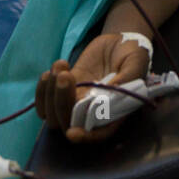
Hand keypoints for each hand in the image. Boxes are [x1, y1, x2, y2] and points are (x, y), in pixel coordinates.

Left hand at [35, 33, 151, 142]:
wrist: (120, 41)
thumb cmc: (134, 54)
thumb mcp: (136, 63)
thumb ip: (127, 78)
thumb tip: (112, 90)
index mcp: (115, 112)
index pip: (99, 133)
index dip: (85, 136)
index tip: (73, 133)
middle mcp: (93, 112)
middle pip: (68, 123)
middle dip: (61, 103)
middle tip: (66, 76)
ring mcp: (77, 101)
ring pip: (52, 114)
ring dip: (50, 94)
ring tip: (60, 67)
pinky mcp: (66, 89)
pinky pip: (45, 99)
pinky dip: (42, 88)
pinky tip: (55, 69)